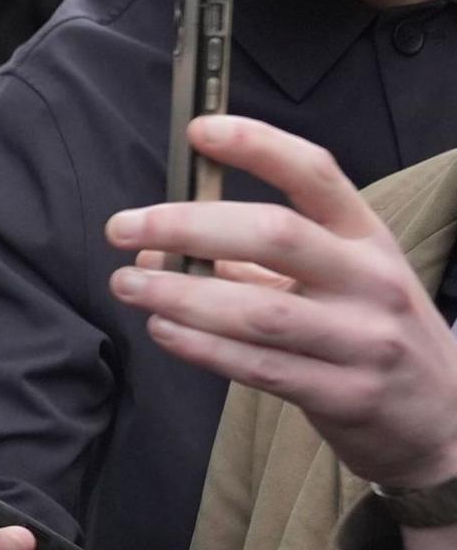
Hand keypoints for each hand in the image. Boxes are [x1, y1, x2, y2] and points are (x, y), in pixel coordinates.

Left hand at [107, 116, 456, 491]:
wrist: (442, 419)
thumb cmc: (369, 334)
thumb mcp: (333, 282)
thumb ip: (248, 263)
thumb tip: (155, 246)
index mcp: (367, 237)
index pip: (316, 174)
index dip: (258, 146)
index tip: (200, 130)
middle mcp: (370, 280)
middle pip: (276, 235)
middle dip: (190, 225)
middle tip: (124, 227)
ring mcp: (362, 339)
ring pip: (260, 310)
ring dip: (181, 293)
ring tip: (129, 284)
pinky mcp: (345, 394)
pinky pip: (261, 367)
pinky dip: (202, 347)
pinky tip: (162, 330)